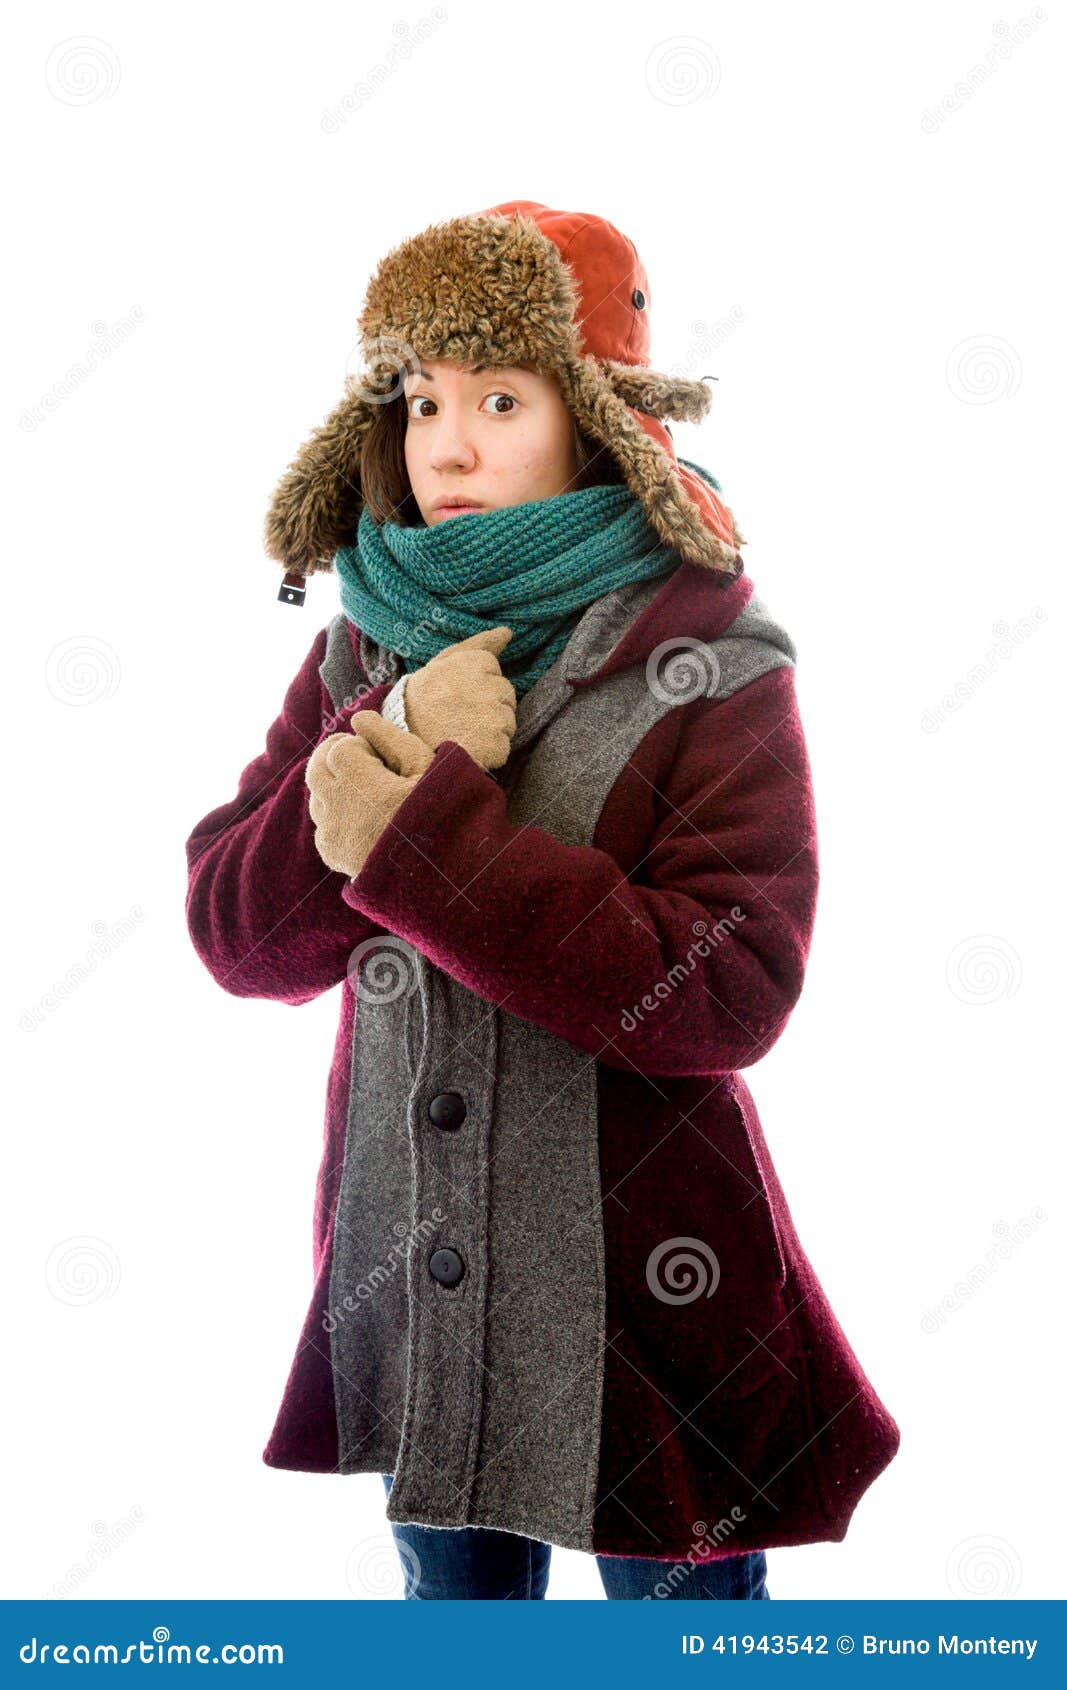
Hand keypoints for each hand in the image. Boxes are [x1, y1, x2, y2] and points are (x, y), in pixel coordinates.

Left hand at [306, 711, 433, 877]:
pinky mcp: (332, 855)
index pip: (338, 749)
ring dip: (335, 786)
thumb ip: (390, 737)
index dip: (359, 746)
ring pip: (316, 796)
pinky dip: (335, 816)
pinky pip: (321, 824)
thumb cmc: (442, 814)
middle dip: (337, 758)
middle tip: (365, 761)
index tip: (382, 757)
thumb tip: (358, 718)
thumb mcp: (427, 768)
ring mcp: (332, 835)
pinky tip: (363, 819)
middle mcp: (339, 810)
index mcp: (363, 786)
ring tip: (369, 793)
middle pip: (317, 768)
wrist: (442, 871)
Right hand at [403, 626, 516, 770]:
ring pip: (507, 722)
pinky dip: (489, 750)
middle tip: (458, 714)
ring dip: (489, 728)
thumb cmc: (424, 697)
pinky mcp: (496, 744)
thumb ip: (479, 644)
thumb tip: (508, 631)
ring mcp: (495, 717)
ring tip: (461, 731)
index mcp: (475, 663)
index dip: (477, 686)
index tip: (456, 694)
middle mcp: (488, 686)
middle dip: (488, 705)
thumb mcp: (444, 663)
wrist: (404, 740)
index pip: (495, 673)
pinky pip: (503, 746)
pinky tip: (467, 747)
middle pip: (506, 697)